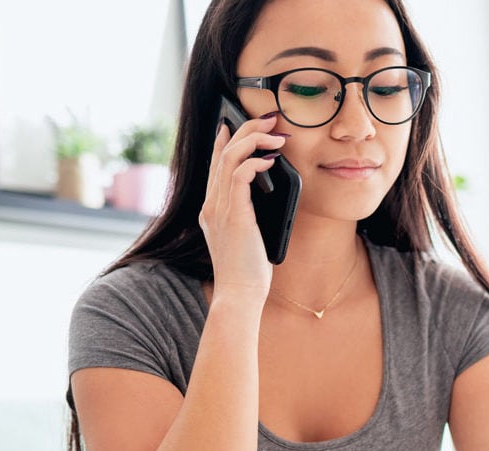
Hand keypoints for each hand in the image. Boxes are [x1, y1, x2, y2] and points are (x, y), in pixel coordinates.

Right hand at [200, 113, 286, 303]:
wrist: (239, 294)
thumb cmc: (248, 271)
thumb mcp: (247, 236)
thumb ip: (249, 213)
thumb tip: (267, 192)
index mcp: (212, 209)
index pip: (214, 164)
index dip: (224, 139)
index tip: (234, 122)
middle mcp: (211, 205)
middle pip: (223, 152)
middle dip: (246, 129)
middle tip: (268, 118)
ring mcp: (219, 209)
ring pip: (231, 157)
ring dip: (255, 140)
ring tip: (277, 135)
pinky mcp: (233, 216)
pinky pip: (240, 175)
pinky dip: (256, 161)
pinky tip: (272, 160)